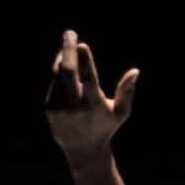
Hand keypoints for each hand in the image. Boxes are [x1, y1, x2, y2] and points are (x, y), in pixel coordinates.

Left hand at [43, 30, 139, 167]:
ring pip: (58, 75)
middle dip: (67, 49)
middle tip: (70, 33)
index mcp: (94, 104)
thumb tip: (135, 71)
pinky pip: (53, 83)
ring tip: (70, 48)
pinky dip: (59, 72)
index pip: (88, 78)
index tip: (82, 44)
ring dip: (63, 58)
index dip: (85, 60)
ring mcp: (59, 107)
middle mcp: (74, 105)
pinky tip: (65, 68)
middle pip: (67, 71)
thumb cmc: (106, 126)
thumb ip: (127, 91)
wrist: (83, 150)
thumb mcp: (121, 112)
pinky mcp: (49, 108)